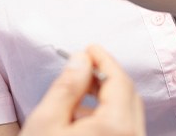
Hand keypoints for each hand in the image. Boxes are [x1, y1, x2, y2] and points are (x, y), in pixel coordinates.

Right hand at [21, 45, 144, 135]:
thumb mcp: (46, 121)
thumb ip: (68, 85)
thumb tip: (82, 58)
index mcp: (115, 129)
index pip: (119, 81)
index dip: (104, 59)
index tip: (89, 48)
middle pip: (129, 96)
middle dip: (107, 77)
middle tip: (83, 66)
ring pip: (129, 115)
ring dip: (107, 97)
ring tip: (78, 93)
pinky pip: (124, 131)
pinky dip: (109, 118)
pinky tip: (82, 119)